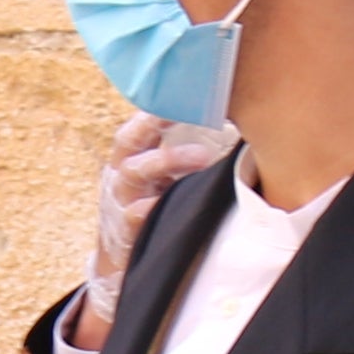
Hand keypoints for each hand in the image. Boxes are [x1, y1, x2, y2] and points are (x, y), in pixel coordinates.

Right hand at [89, 115, 239, 323]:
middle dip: (155, 123)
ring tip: (204, 157)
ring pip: (134, 171)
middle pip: (128, 140)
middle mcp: (120, 174)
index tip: (188, 90)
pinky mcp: (125, 229)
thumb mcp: (160, 179)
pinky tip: (179, 197)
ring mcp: (120, 201)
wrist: (122, 262)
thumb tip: (233, 127)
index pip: (139, 123)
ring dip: (167, 159)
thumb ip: (182, 154)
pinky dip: (155, 204)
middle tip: (191, 113)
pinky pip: (136, 213)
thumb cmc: (152, 209)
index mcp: (129, 157)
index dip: (157, 106)